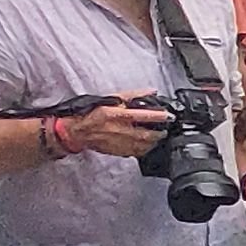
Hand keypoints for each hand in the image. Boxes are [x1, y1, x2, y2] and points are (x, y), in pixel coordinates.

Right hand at [58, 97, 173, 158]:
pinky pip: (135, 152)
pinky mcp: (117, 151)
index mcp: (115, 115)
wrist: (77, 131)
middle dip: (158, 133)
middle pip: (144, 134)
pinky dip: (145, 149)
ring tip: (159, 137)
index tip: (168, 116)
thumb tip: (151, 92)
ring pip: (142, 145)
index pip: (140, 115)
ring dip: (153, 142)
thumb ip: (132, 95)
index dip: (156, 116)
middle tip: (166, 129)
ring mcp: (117, 143)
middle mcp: (117, 130)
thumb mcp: (111, 99)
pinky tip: (148, 145)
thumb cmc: (92, 114)